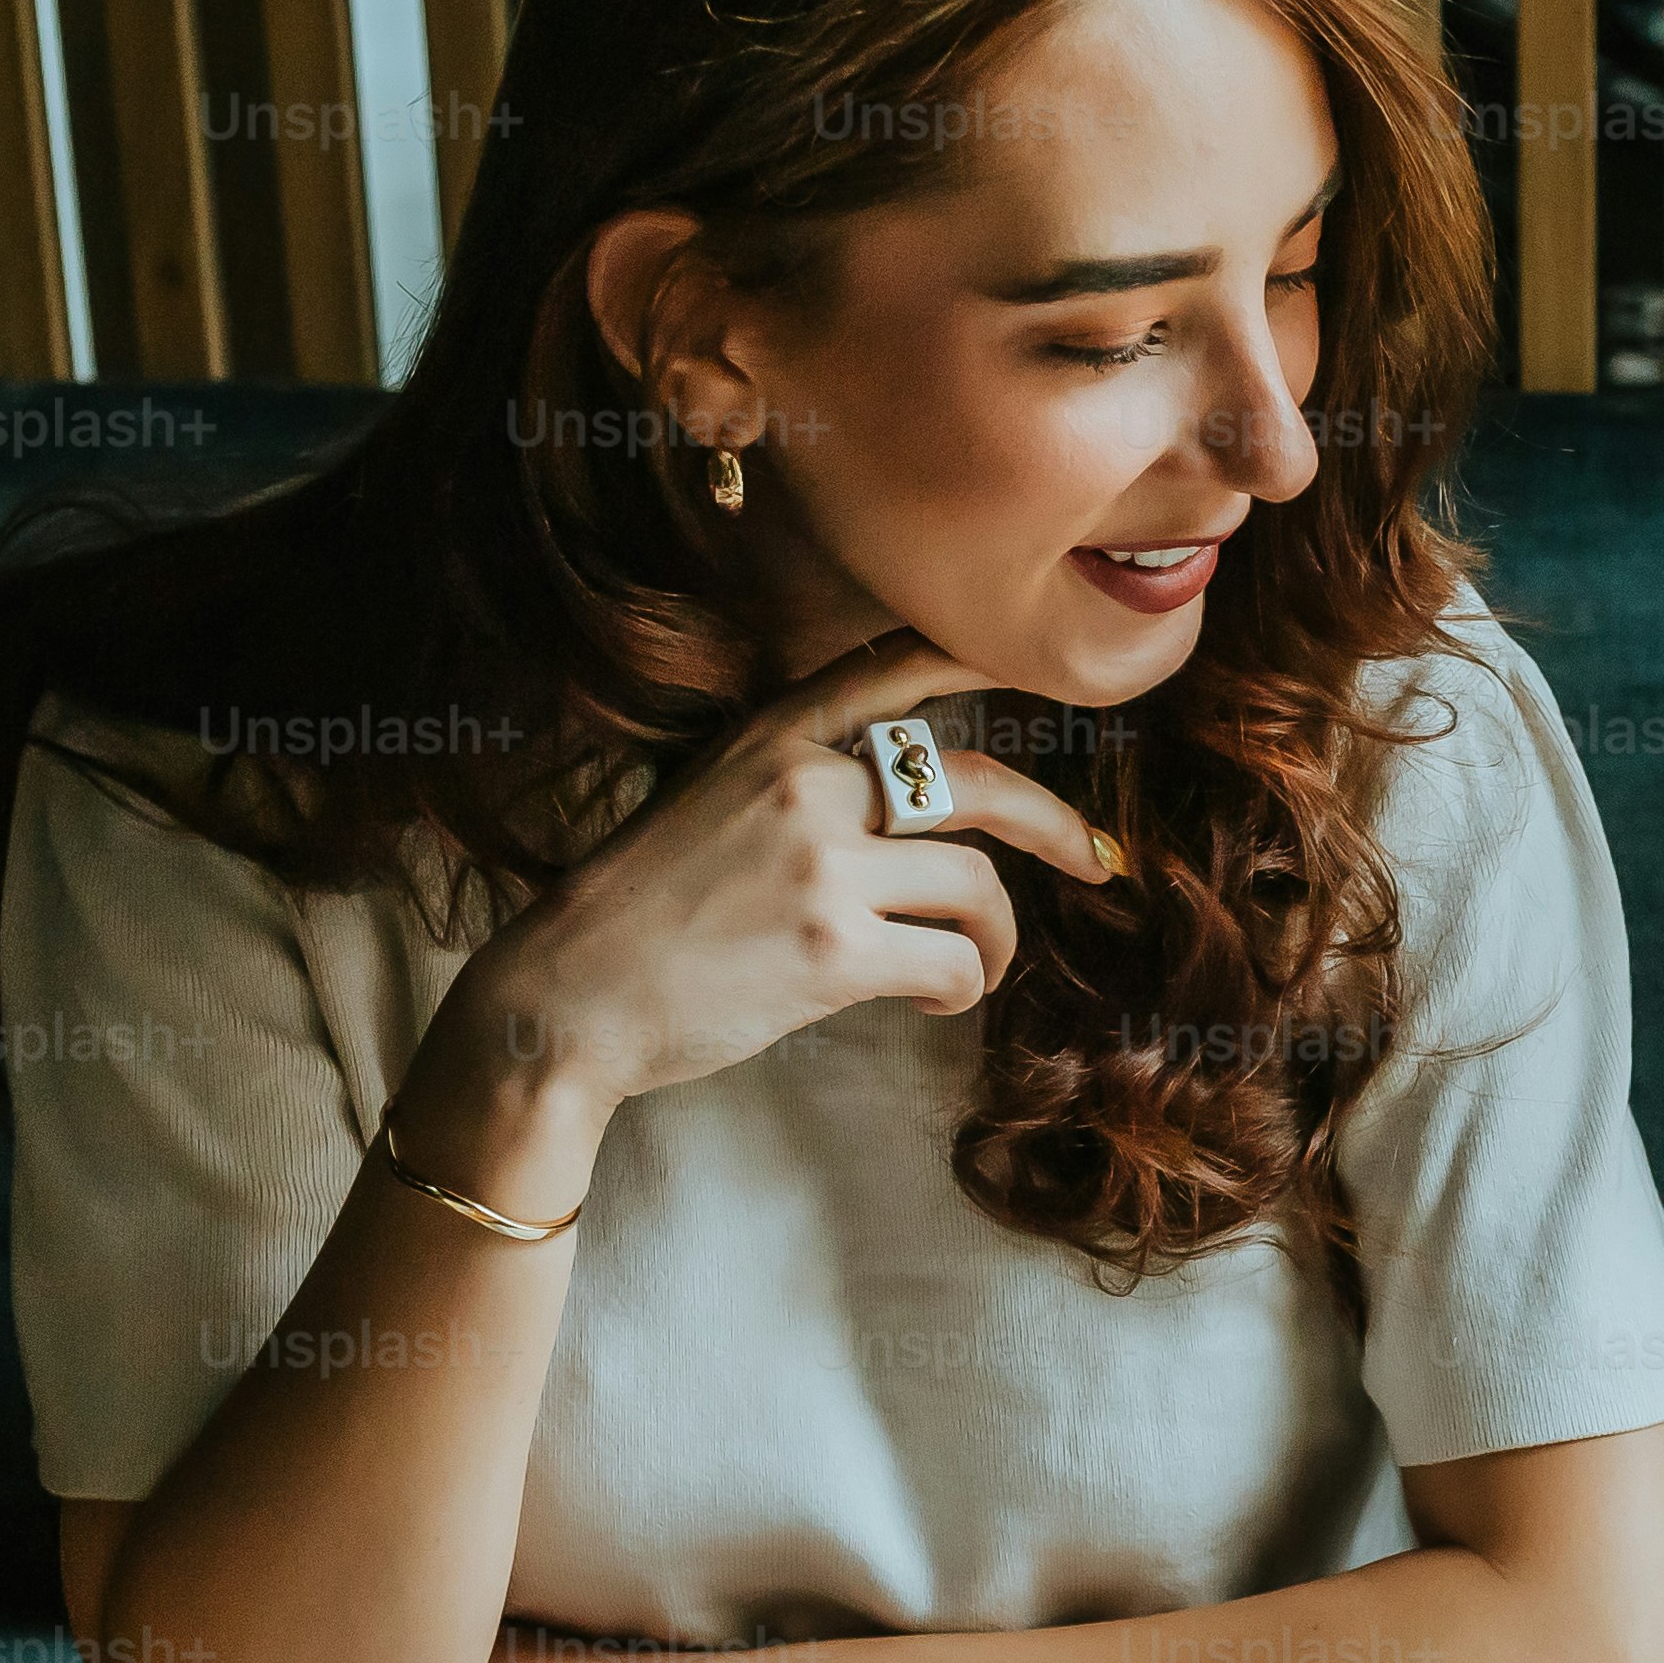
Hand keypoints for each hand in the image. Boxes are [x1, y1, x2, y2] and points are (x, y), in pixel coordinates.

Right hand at [394, 633, 1122, 1200]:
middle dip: (1057, 827)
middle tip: (1097, 862)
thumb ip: (802, 779)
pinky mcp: (830, 952)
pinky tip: (933, 1002)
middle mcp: (805, 784)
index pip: (899, 669)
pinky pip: (953, 961)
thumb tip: (913, 802)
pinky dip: (963, 988)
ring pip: (978, 884)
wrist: (566, 993)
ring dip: (997, 938)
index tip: (1052, 674)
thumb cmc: (643, 910)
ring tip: (973, 967)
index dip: (985, 660)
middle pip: (981, 782)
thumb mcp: (709, 799)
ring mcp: (820, 866)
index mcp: (775, 737)